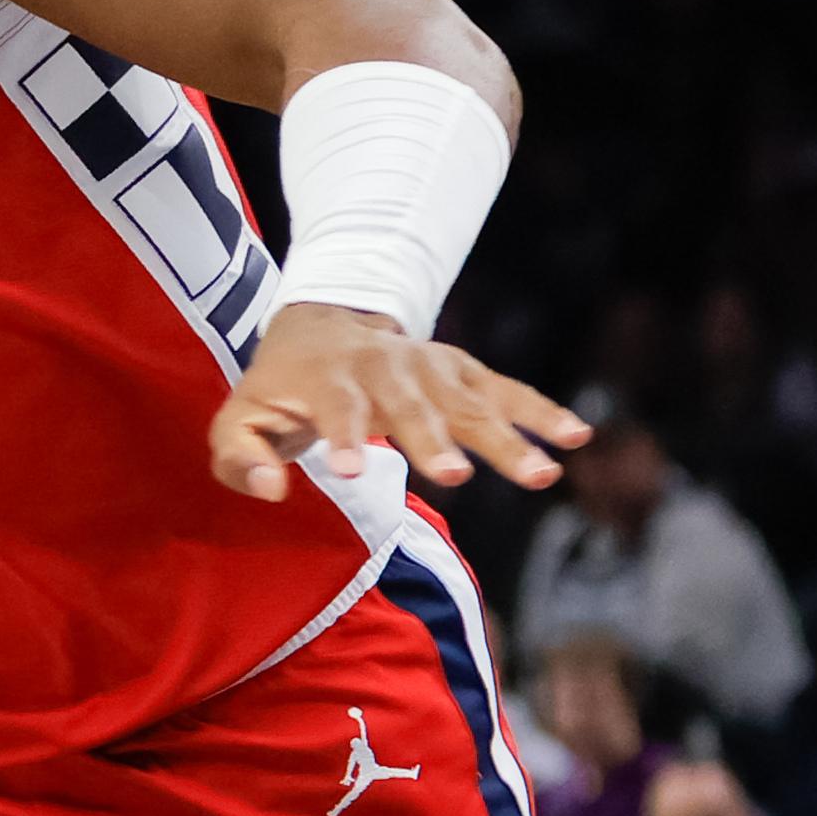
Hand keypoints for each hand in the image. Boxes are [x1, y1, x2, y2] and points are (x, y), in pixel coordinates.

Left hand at [210, 300, 582, 501]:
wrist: (322, 325)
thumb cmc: (279, 389)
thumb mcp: (239, 417)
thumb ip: (239, 457)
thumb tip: (271, 490)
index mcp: (326, 376)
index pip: (335, 407)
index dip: (342, 437)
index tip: (350, 473)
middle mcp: (384, 366)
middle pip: (412, 405)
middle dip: (432, 440)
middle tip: (454, 479)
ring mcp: (430, 366)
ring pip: (470, 403)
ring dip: (506, 438)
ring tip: (543, 476)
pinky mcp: (463, 371)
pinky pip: (507, 391)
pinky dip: (542, 411)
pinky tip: (577, 436)